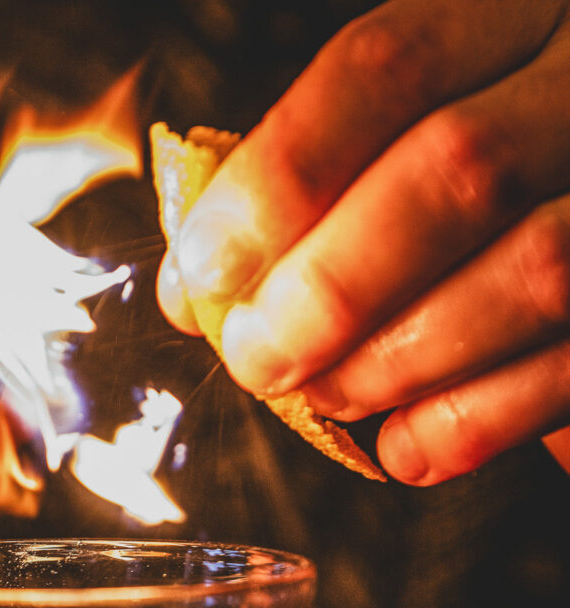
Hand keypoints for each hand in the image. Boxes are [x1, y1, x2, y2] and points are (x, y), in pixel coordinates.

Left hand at [158, 0, 569, 483]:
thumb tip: (196, 286)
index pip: (384, 70)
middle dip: (328, 291)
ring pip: (530, 272)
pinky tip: (402, 444)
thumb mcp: (402, 132)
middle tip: (257, 357)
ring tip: (324, 394)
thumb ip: (311, 185)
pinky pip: (569, 371)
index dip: (276, 183)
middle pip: (456, 173)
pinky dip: (468, 426)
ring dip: (392, 362)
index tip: (206, 274)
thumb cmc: (472, 177)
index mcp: (510, 11)